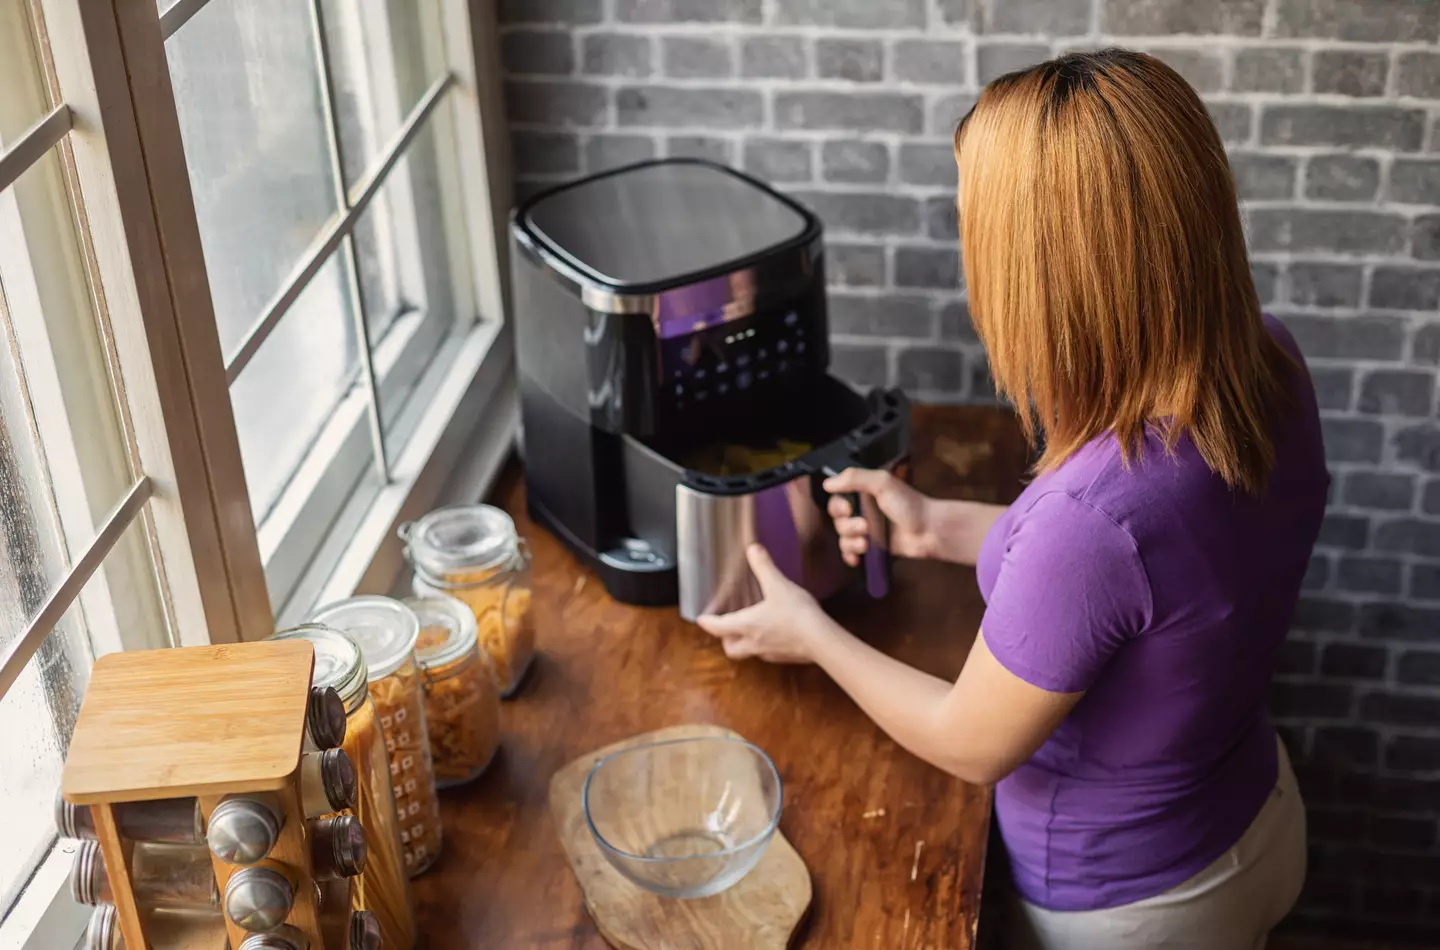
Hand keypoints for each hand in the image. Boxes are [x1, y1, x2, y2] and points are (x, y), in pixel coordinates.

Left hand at [696, 544, 833, 663]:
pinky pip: (768, 654)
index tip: (700, 620)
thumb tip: (753, 549)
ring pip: (749, 653)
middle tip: (725, 629)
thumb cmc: (797, 614)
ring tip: (749, 631)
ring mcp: (770, 653)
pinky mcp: (785, 657)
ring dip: (745, 644)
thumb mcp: (778, 585)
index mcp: (747, 625)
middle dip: (725, 640)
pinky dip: (766, 646)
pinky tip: (775, 635)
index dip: (708, 623)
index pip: (718, 627)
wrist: (821, 640)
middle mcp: (754, 643)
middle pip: (731, 648)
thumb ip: (764, 567)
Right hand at [823, 468, 932, 564]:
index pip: (837, 500)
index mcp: (863, 493)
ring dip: (850, 542)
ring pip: (843, 538)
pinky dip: (850, 556)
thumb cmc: (910, 504)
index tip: (848, 510)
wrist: (929, 531)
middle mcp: (863, 511)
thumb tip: (828, 482)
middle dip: (847, 526)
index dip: (838, 507)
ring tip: (866, 543)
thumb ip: (855, 478)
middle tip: (865, 527)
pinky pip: (850, 553)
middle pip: (838, 521)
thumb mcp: (883, 483)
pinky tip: (858, 557)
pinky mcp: (871, 547)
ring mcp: (866, 530)